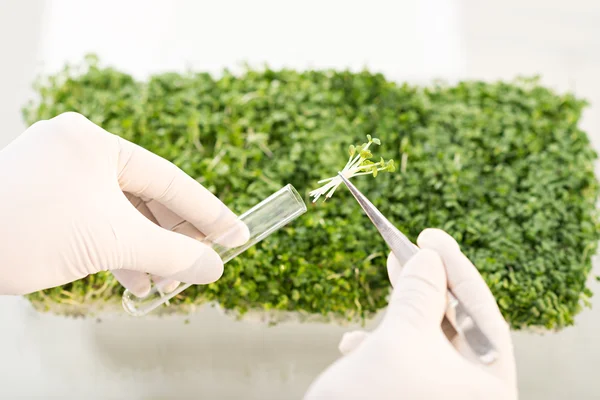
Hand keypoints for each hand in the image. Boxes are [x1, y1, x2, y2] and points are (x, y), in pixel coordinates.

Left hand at [0, 112, 248, 295]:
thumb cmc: (25, 233)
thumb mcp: (112, 243)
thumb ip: (171, 255)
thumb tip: (214, 269)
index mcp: (95, 143)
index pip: (168, 178)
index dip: (206, 211)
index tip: (236, 234)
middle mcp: (78, 150)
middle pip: (145, 196)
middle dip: (173, 237)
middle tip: (202, 263)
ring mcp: (58, 173)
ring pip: (120, 212)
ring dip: (146, 250)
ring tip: (166, 283)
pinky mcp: (44, 198)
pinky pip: (95, 221)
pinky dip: (117, 250)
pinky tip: (134, 280)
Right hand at [304, 229, 516, 399]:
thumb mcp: (399, 339)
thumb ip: (418, 294)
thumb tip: (430, 259)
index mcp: (487, 383)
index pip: (481, 311)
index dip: (455, 267)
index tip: (429, 237)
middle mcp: (470, 392)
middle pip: (454, 324)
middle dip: (424, 286)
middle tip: (405, 250)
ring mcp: (441, 396)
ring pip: (425, 340)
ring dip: (398, 315)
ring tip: (376, 297)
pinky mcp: (412, 397)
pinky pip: (405, 359)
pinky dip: (383, 344)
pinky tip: (356, 343)